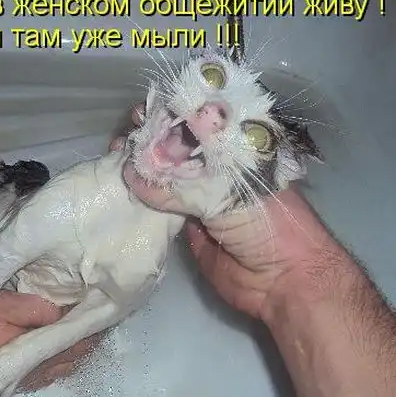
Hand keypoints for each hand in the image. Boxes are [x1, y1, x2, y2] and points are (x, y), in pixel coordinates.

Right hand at [0, 290, 98, 396]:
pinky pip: (34, 376)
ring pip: (51, 369)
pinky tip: (51, 355)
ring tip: (84, 338)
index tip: (105, 309)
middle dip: (83, 342)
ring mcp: (11, 381)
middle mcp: (23, 371)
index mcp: (24, 349)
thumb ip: (28, 308)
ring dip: (68, 355)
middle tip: (101, 323)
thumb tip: (60, 311)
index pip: (69, 340)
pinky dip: (49, 364)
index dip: (89, 326)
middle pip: (65, 358)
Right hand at [113, 104, 331, 319]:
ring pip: (161, 176)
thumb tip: (132, 175)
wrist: (284, 281)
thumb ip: (179, 186)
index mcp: (233, 148)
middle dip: (146, 141)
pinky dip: (138, 199)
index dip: (168, 115)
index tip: (140, 116)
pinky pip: (157, 208)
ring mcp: (197, 196)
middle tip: (119, 144)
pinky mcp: (184, 225)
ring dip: (137, 168)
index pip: (195, 121)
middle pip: (173, 147)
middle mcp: (214, 168)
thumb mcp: (227, 195)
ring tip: (112, 160)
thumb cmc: (272, 226)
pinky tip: (119, 190)